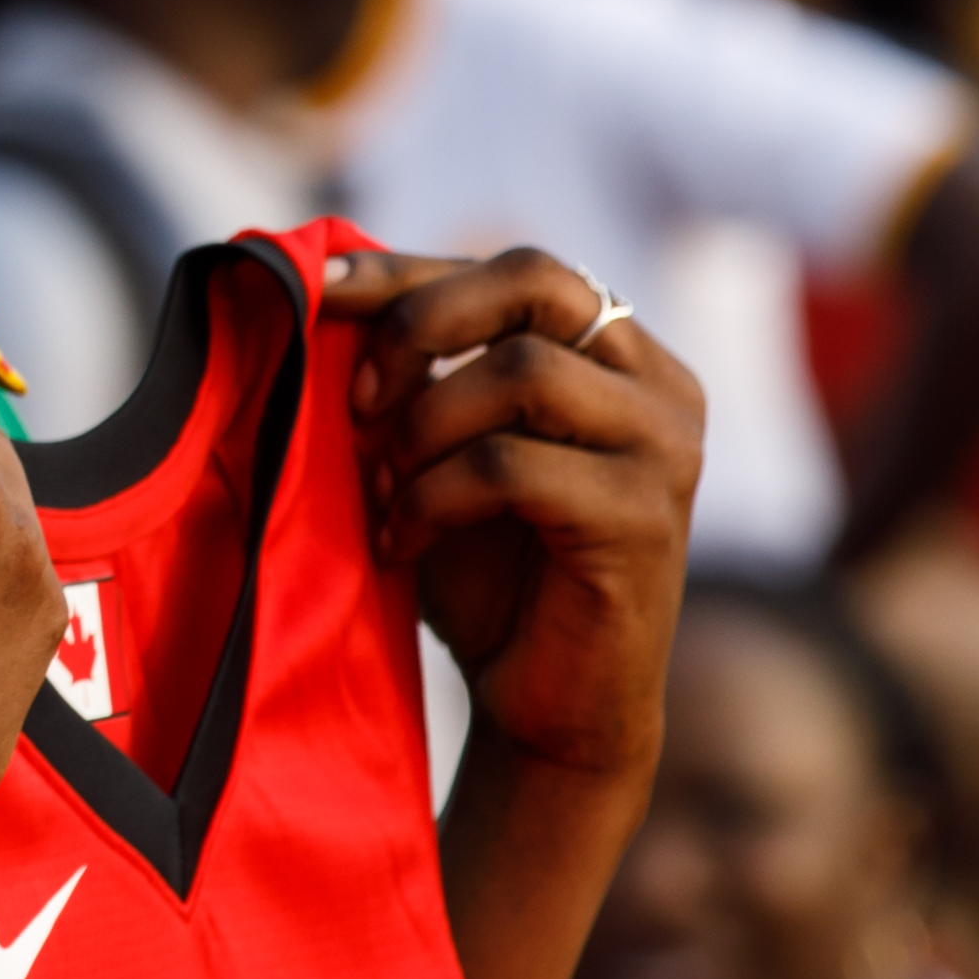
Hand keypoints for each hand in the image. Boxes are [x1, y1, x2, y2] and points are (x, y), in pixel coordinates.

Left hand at [336, 248, 698, 786]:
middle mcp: (661, 386)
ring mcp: (663, 449)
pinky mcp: (642, 518)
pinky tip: (402, 543)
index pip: (516, 268)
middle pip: (536, 279)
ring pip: (518, 370)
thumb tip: (328, 291)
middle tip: (356, 398)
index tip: (316, 285)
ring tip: (384, 490)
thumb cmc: (490, 576)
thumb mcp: (444, 450)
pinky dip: (432, 497)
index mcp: (624, 352)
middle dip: (420, 321)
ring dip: (422, 427)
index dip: (411, 269)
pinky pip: (509, 466)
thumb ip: (420, 372)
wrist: (547, 709)